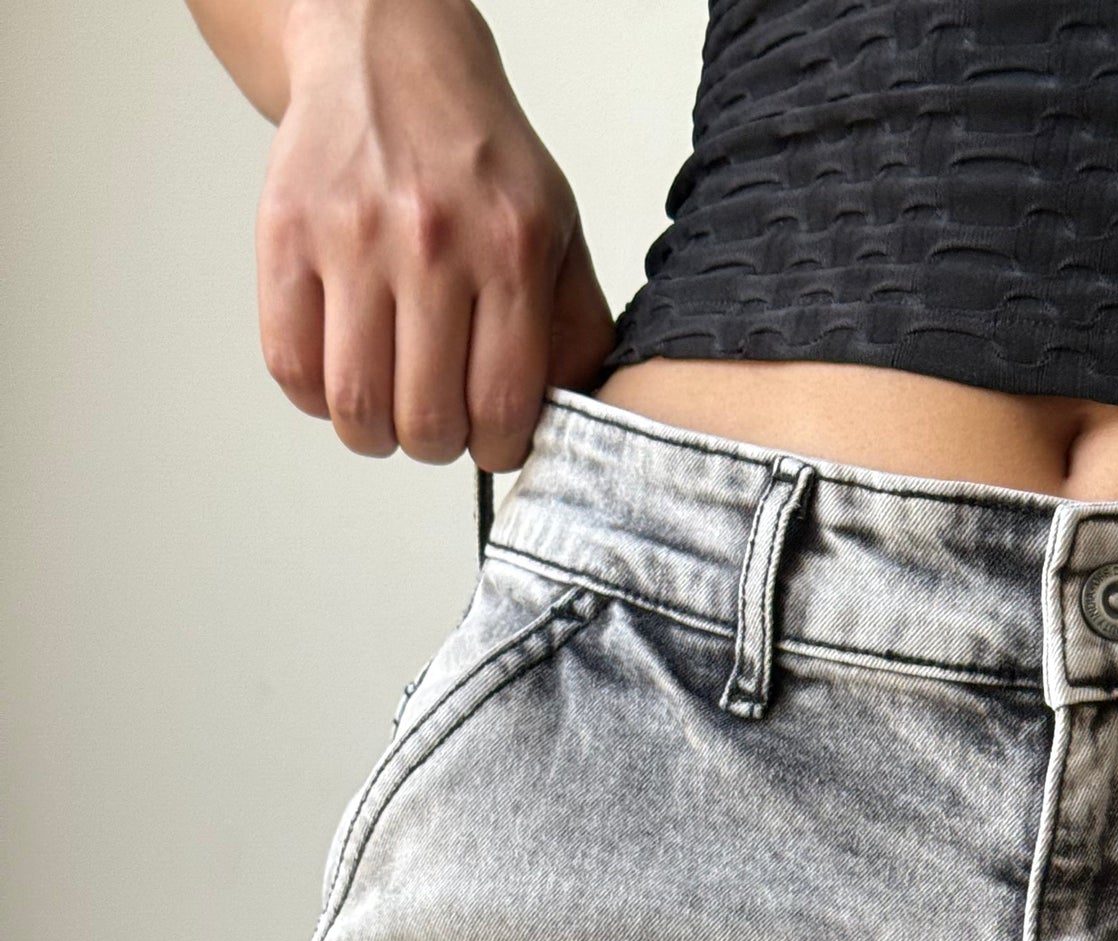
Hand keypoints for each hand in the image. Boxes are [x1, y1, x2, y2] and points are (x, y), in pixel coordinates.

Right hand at [256, 0, 612, 469]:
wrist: (388, 58)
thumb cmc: (475, 157)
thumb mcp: (557, 229)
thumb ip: (574, 328)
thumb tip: (572, 419)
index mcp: (511, 249)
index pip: (501, 407)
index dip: (496, 449)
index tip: (491, 440)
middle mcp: (433, 243)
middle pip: (426, 421)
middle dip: (436, 444)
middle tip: (438, 422)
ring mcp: (353, 239)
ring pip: (354, 405)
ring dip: (373, 432)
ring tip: (388, 406)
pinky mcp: (286, 234)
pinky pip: (289, 364)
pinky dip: (314, 394)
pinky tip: (340, 369)